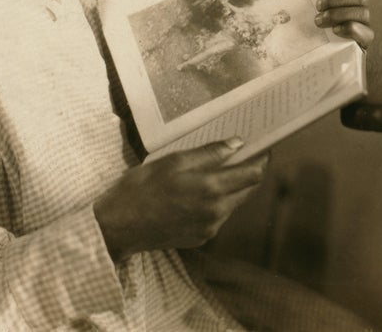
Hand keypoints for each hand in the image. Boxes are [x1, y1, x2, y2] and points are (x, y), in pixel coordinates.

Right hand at [93, 139, 267, 260]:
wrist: (118, 226)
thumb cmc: (141, 188)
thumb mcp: (173, 161)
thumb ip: (209, 154)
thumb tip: (237, 144)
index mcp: (212, 189)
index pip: (253, 174)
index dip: (261, 159)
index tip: (263, 148)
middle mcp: (216, 211)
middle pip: (247, 190)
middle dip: (248, 173)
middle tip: (240, 156)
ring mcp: (209, 228)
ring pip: (233, 204)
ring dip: (231, 188)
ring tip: (213, 173)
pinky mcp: (200, 238)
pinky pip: (217, 217)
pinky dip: (216, 203)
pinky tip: (197, 194)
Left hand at [315, 0, 374, 48]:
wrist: (310, 43)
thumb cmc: (318, 11)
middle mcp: (362, 6)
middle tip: (319, 5)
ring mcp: (365, 24)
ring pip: (363, 12)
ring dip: (337, 14)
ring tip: (319, 19)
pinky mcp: (363, 41)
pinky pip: (367, 33)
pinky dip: (350, 28)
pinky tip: (335, 30)